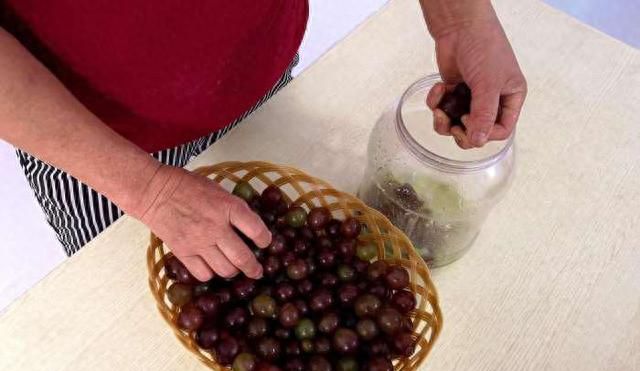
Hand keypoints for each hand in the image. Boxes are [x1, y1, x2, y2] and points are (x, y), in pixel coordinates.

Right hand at [137, 165, 270, 280]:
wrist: (155, 191)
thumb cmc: (188, 187)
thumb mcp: (219, 190)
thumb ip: (234, 209)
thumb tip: (250, 227)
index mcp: (229, 207)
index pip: (257, 230)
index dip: (265, 240)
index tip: (265, 243)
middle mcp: (217, 227)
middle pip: (243, 258)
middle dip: (254, 268)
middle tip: (257, 271)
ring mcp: (199, 242)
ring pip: (225, 270)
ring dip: (232, 271)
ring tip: (233, 268)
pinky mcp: (183, 253)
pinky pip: (203, 274)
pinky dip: (210, 273)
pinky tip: (211, 267)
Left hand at [426, 7, 526, 148]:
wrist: (459, 26)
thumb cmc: (483, 47)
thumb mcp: (488, 84)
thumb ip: (484, 115)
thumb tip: (478, 141)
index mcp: (510, 98)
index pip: (502, 131)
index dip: (485, 134)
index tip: (469, 123)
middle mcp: (492, 100)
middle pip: (477, 133)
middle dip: (461, 133)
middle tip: (452, 125)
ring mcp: (470, 98)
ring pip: (456, 126)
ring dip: (444, 121)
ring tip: (440, 110)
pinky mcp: (452, 93)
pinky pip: (442, 110)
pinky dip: (436, 103)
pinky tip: (439, 88)